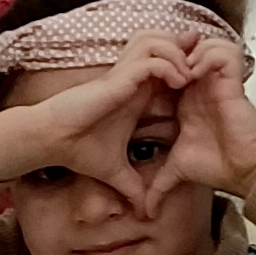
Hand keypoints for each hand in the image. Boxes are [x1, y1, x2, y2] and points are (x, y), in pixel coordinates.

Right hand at [0, 41, 190, 199]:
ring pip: (161, 42)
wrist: (53, 141)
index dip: (187, 67)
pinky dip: (169, 66)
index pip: (168, 65)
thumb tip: (142, 212)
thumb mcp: (114, 171)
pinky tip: (177, 83)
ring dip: (179, 56)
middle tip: (201, 72)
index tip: (202, 85)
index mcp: (136, 94)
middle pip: (167, 43)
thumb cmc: (77, 149)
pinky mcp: (119, 77)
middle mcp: (133, 79)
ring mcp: (126, 75)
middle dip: (188, 52)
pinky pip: (153, 60)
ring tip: (188, 78)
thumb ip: (131, 186)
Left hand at [144, 37, 255, 204]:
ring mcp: (217, 81)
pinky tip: (192, 75)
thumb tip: (144, 212)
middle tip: (157, 69)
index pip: (170, 68)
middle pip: (186, 48)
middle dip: (170, 53)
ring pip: (205, 43)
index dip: (156, 68)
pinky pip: (222, 51)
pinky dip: (206, 56)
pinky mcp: (232, 81)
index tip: (140, 81)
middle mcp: (201, 87)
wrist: (244, 170)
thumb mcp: (177, 172)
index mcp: (186, 100)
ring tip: (177, 73)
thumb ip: (158, 186)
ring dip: (188, 52)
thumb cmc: (216, 167)